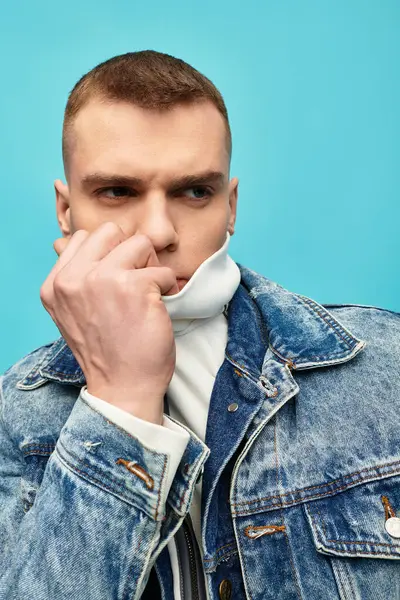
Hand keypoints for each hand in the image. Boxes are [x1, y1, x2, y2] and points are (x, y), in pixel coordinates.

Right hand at [40, 222, 178, 423]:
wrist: (123, 388)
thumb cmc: (106, 352)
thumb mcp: (73, 313)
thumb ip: (76, 278)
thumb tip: (76, 241)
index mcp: (55, 284)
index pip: (83, 238)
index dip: (109, 254)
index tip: (117, 280)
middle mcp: (73, 279)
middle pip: (111, 232)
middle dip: (131, 252)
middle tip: (138, 280)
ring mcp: (102, 279)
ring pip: (140, 243)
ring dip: (151, 267)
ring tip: (149, 293)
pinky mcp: (133, 286)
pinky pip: (162, 270)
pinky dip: (168, 288)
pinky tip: (159, 308)